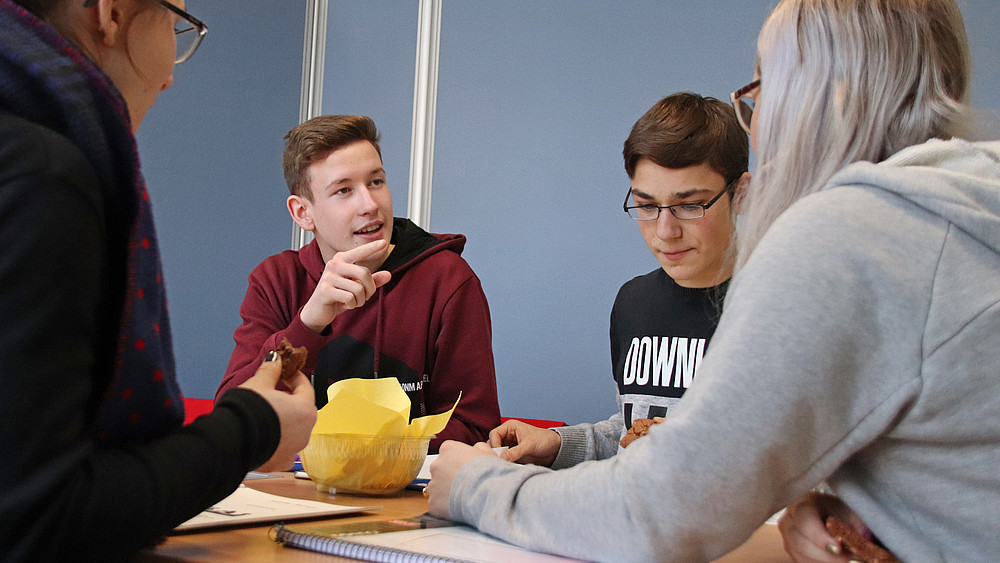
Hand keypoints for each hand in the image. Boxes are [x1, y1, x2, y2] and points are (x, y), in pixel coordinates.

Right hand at [238, 355, 316, 471]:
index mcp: (305, 410)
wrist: (229, 442)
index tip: (287, 373)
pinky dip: (276, 439)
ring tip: (266, 412)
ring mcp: (293, 449)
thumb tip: (276, 359)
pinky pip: (282, 447)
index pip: (305, 388)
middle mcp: (304, 432)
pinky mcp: (279, 462)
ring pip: (293, 430)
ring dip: (283, 420)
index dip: (295, 377)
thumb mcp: (259, 384)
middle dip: (290, 400)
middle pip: (301, 410)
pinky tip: (263, 433)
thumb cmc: (247, 412)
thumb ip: (271, 370)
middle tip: (275, 392)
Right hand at [299, 240, 391, 332]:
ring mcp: (328, 277)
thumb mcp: (356, 287)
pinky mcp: (325, 290)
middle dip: (370, 290)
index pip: (360, 252)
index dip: (372, 247)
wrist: (317, 311)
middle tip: (364, 297)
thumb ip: (372, 281)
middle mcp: (334, 264)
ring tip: (351, 302)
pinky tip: (343, 305)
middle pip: (364, 273)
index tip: (384, 242)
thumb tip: (388, 274)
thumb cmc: (338, 297)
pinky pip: (350, 298)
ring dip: (360, 300)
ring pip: (358, 289)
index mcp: (341, 259)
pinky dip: (351, 305)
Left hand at [426, 441, 496, 518]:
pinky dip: (445, 505)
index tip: (465, 468)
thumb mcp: (488, 453)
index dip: (458, 461)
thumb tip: (477, 448)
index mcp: (448, 449)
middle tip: (465, 483)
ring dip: (446, 491)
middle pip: (440, 469)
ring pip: (438, 487)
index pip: (448, 452)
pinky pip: (437, 502)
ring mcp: (433, 483)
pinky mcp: (433, 501)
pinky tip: (458, 505)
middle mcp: (437, 464)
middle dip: (449, 475)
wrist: (485, 494)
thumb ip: (479, 448)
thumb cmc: (488, 473)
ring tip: (463, 496)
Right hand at [487, 419, 559, 465]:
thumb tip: (502, 458)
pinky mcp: (512, 455)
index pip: (494, 434)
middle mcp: (507, 436)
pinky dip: (504, 463)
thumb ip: (515, 452)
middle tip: (500, 461)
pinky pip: (503, 459)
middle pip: (492, 444)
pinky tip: (508, 467)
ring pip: (496, 452)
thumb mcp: (529, 445)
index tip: (499, 454)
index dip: (494, 444)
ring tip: (504, 464)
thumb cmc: (544, 440)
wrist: (555, 449)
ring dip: (499, 459)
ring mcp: (509, 446)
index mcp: (510, 427)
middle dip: (495, 452)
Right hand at [778, 492, 870, 561]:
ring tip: (845, 558)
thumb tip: (865, 536)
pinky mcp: (791, 552)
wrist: (827, 517)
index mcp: (803, 504)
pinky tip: (834, 560)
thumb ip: (856, 522)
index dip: (819, 536)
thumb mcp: (848, 511)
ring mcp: (787, 538)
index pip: (804, 518)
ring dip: (824, 562)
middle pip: (799, 541)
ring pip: (800, 556)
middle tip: (848, 557)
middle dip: (825, 555)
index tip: (838, 548)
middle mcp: (789, 520)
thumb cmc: (837, 513)